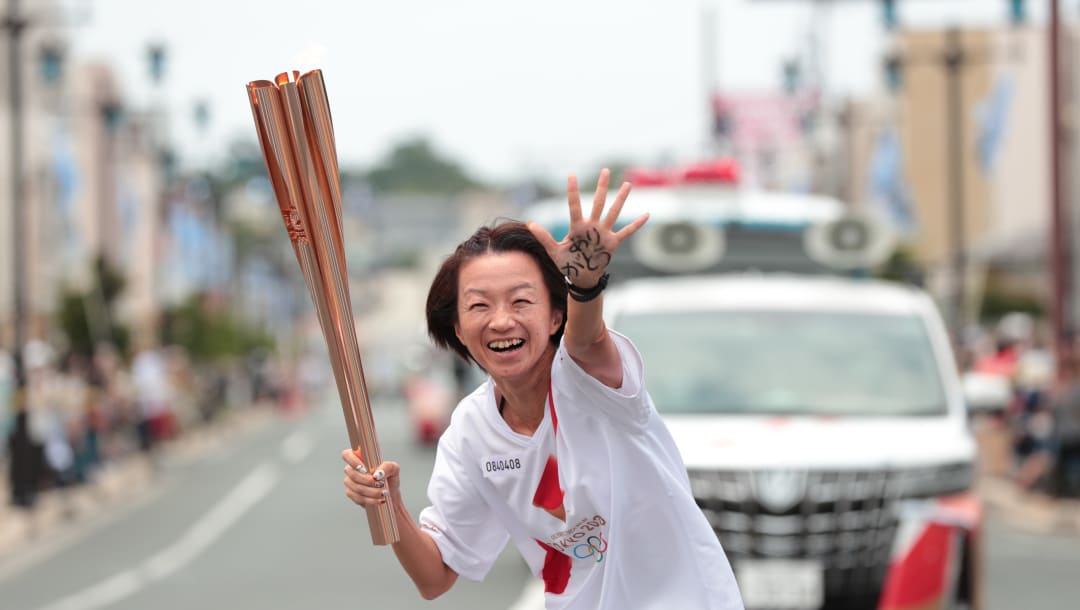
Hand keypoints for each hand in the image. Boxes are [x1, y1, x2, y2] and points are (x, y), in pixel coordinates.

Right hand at [342, 449, 399, 506]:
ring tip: (384, 493)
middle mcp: (352, 468)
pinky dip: (371, 500)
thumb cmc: (390, 479)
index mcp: (360, 457)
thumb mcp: (394, 469)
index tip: (365, 470)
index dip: (353, 461)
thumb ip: (387, 467)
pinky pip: (357, 497)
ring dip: (372, 492)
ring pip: (356, 487)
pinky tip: (379, 500)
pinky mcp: (350, 493)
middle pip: (352, 473)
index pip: (347, 454)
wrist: (390, 495)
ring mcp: (349, 481)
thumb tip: (376, 474)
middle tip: (381, 484)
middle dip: (368, 481)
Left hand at [528, 168, 648, 288]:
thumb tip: (530, 224)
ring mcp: (603, 233)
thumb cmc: (566, 263)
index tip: (571, 175)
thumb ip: (544, 237)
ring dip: (620, 199)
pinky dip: (636, 225)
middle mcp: (591, 226)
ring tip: (626, 184)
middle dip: (601, 187)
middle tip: (604, 170)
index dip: (572, 191)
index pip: (574, 206)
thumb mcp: (554, 251)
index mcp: (577, 227)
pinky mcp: (612, 242)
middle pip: (597, 203)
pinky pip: (626, 232)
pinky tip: (646, 215)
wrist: (580, 277)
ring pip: (613, 212)